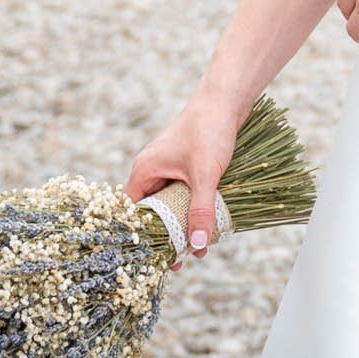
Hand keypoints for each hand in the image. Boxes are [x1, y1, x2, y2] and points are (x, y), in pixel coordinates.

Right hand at [123, 95, 242, 271]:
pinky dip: (193, 209)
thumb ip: (201, 209)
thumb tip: (198, 244)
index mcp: (145, 171)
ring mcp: (169, 168)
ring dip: (183, 224)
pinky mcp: (186, 166)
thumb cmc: (209, 130)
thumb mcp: (205, 175)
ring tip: (200, 247)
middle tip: (181, 258)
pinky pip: (184, 194)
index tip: (156, 257)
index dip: (141, 235)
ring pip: (171, 204)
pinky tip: (209, 224)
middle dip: (166, 235)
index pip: (131, 211)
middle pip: (152, 212)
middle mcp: (152, 170)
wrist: (226, 99)